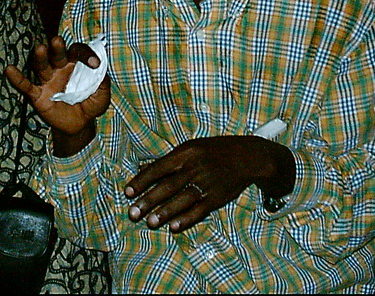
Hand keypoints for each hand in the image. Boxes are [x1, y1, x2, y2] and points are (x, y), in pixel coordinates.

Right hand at [4, 36, 110, 154]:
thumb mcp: (102, 95)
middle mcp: (60, 69)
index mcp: (76, 65)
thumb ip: (103, 83)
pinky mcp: (38, 95)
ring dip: (41, 57)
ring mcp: (48, 81)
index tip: (95, 64)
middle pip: (57, 54)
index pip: (78, 52)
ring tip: (40, 48)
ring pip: (42, 66)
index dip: (86, 55)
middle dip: (57, 48)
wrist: (79, 126)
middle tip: (57, 40)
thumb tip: (100, 71)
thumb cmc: (90, 104)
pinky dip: (17, 78)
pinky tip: (9, 69)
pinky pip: (26, 86)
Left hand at [124, 136, 294, 232]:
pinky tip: (173, 227)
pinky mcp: (217, 197)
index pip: (158, 168)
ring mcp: (206, 183)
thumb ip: (169, 161)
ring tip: (149, 223)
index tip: (127, 192)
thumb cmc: (214, 151)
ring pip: (182, 200)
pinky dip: (186, 219)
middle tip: (132, 213)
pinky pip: (199, 210)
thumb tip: (142, 170)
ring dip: (165, 212)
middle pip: (167, 186)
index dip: (141, 180)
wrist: (247, 156)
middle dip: (148, 200)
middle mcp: (195, 167)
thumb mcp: (191, 148)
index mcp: (186, 153)